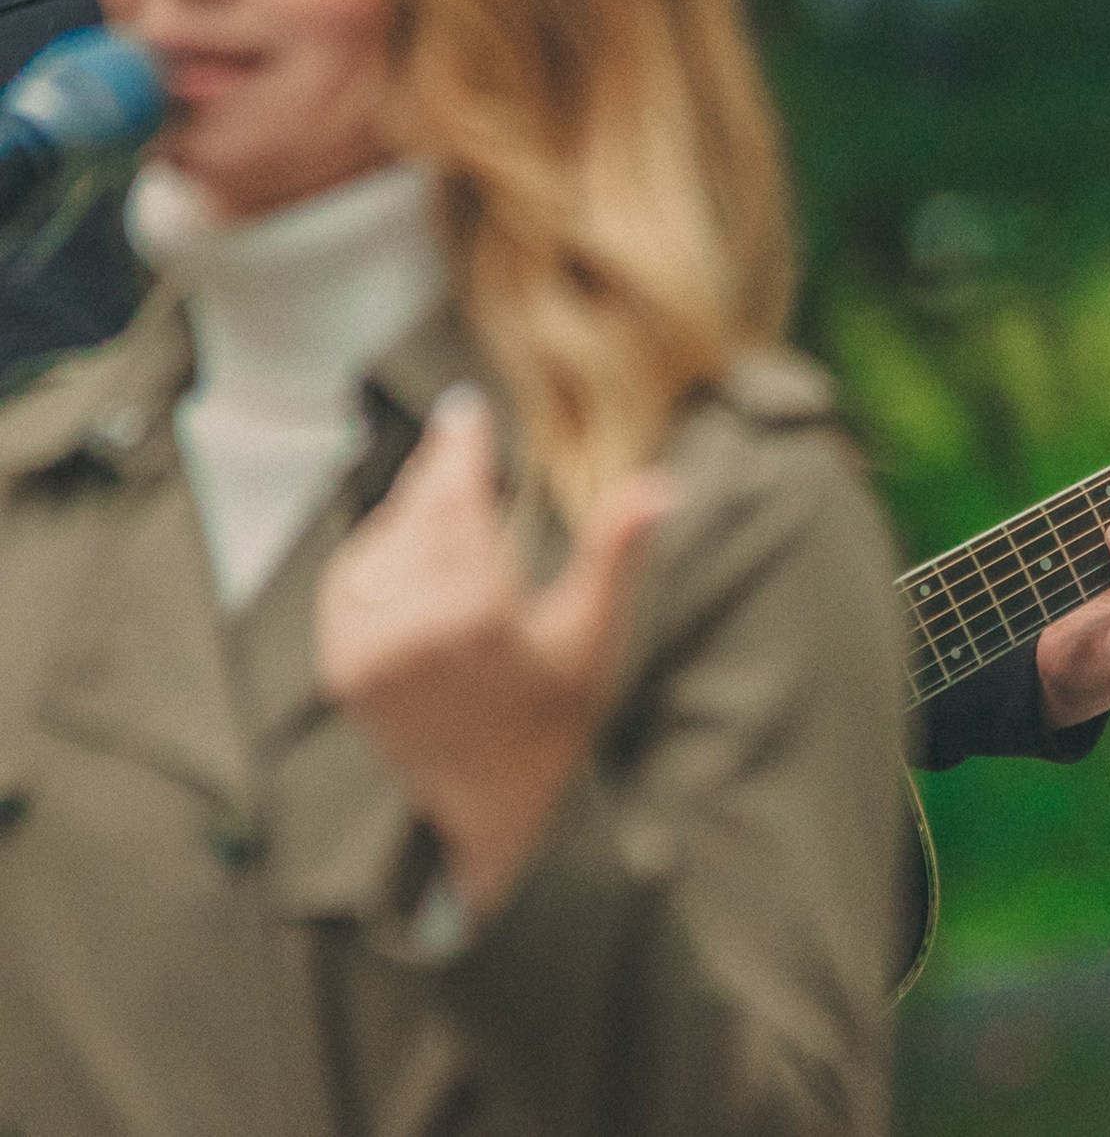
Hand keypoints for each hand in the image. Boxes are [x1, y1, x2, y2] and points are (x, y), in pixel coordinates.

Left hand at [315, 386, 673, 913]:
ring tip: (446, 497)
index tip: (465, 409)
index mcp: (475, 619)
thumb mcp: (594, 638)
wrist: (487, 807)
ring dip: (410, 514)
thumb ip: (616, 555)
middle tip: (459, 440)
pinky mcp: (341, 666)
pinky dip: (379, 555)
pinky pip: (351, 582)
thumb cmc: (551, 724)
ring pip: (381, 545)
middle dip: (438, 474)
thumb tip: (660, 488)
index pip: (459, 504)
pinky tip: (411, 551)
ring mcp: (366, 652)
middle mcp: (408, 633)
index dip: (461, 448)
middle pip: (417, 516)